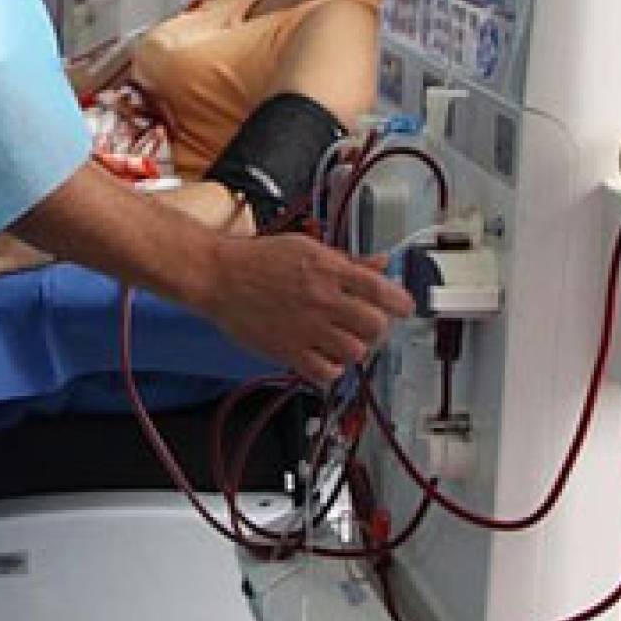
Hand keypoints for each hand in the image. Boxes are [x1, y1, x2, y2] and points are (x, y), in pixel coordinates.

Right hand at [202, 235, 414, 386]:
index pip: (382, 291)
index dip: (401, 303)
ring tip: (343, 341)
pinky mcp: (287, 350)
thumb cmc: (258, 259)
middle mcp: (322, 300)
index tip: (403, 307)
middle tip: (367, 324)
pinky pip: (326, 373)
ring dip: (355, 348)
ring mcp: (306, 328)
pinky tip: (325, 358)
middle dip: (377, 326)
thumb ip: (347, 260)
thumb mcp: (307, 248)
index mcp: (328, 270)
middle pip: (375, 326)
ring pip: (355, 351)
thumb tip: (379, 264)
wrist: (218, 275)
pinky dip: (332, 370)